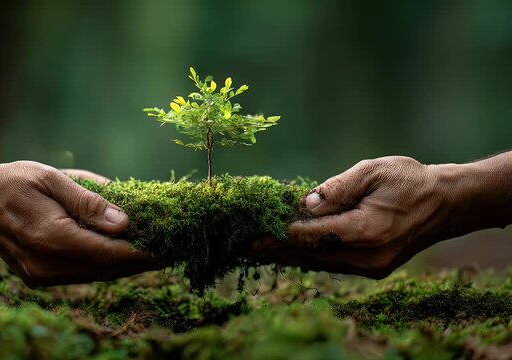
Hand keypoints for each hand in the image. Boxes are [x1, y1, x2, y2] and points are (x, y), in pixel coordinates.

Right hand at [0, 161, 155, 286]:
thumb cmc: (15, 182)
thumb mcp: (54, 180)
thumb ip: (89, 202)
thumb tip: (124, 223)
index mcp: (52, 238)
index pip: (110, 254)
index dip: (143, 253)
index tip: (170, 246)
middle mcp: (48, 265)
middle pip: (108, 269)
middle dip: (142, 261)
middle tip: (172, 248)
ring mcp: (43, 275)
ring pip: (98, 275)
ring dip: (127, 265)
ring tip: (155, 251)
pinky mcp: (41, 277)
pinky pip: (84, 274)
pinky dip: (106, 265)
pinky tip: (123, 253)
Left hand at [252, 156, 455, 278]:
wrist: (446, 203)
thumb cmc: (409, 180)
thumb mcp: (372, 171)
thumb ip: (336, 189)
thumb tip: (304, 204)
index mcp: (367, 230)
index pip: (313, 236)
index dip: (280, 235)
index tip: (253, 235)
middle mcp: (368, 256)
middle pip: (311, 254)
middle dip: (276, 250)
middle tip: (245, 246)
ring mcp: (372, 267)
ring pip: (320, 263)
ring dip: (289, 256)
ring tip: (260, 251)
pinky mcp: (373, 269)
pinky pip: (332, 264)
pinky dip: (309, 257)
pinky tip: (289, 253)